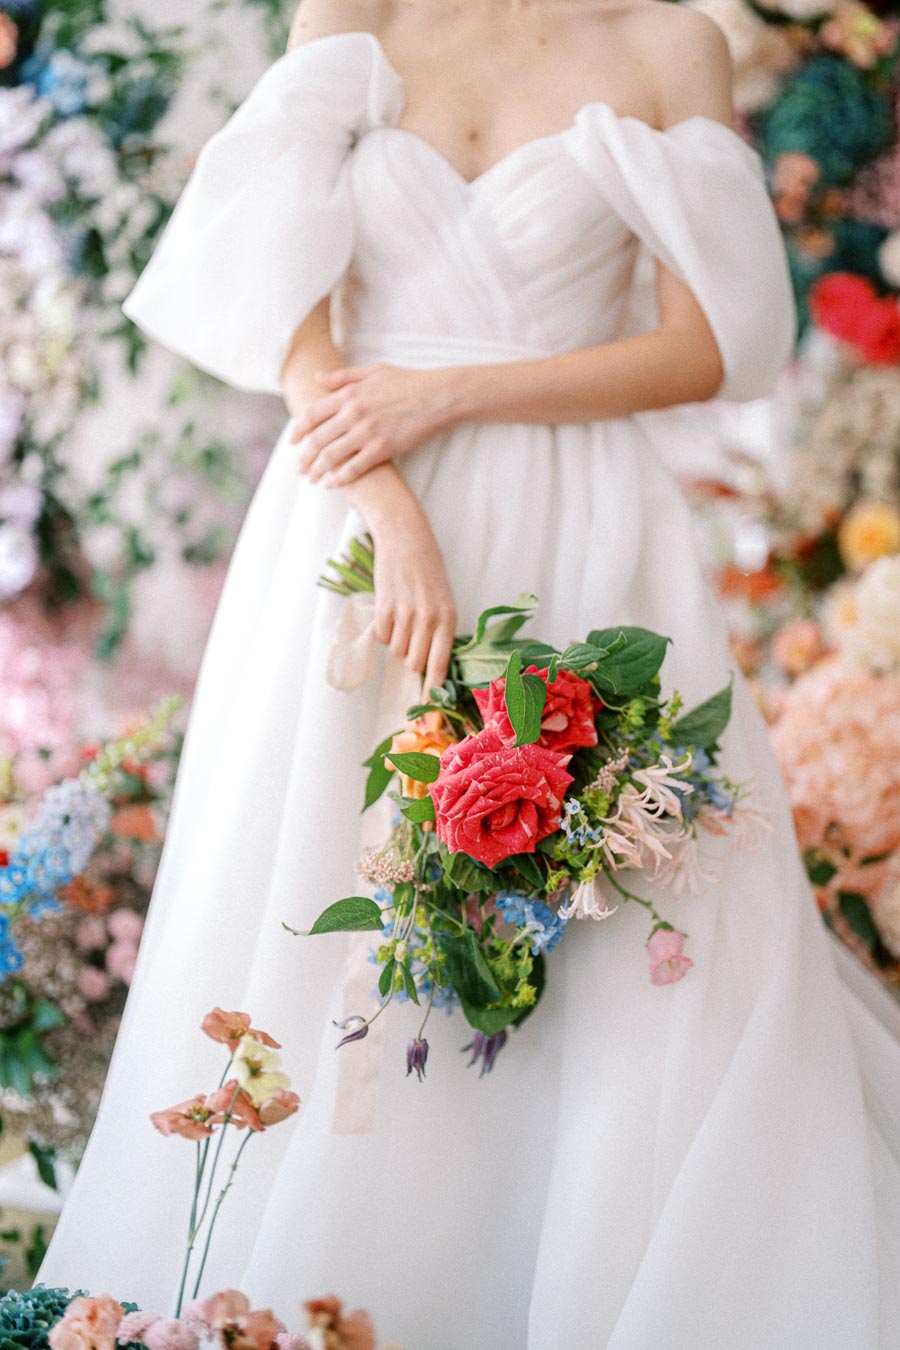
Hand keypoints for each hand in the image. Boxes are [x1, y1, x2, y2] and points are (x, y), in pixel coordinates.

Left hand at [290, 363, 457, 486]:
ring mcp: (367, 432)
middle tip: (300, 469)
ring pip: (332, 456)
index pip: (312, 415)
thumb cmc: (408, 382)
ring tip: (312, 480)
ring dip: (317, 471)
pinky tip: (332, 484)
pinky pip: (354, 468)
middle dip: (305, 457)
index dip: (298, 431)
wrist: (438, 396)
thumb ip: (343, 377)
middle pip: (318, 439)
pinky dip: (340, 478)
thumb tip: (317, 377)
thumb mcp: (373, 372)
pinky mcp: (383, 448)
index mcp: (348, 394)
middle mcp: (353, 413)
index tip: (292, 442)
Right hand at [371, 498, 456, 692]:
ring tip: (401, 617)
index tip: (428, 709)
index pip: (441, 664)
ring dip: (396, 641)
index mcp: (448, 617)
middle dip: (410, 658)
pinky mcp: (384, 607)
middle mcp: (429, 618)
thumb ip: (439, 629)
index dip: (433, 690)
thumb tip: (429, 663)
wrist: (405, 536)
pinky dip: (382, 630)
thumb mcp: (443, 598)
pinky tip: (389, 610)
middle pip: (414, 663)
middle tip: (410, 639)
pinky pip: (380, 636)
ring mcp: (405, 614)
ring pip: (395, 651)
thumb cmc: (427, 568)